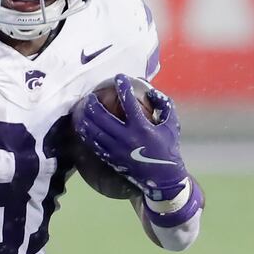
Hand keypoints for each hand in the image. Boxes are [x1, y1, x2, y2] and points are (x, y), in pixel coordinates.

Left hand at [71, 75, 187, 201]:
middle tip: (91, 96)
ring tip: (82, 107)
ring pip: (94, 130)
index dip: (123, 87)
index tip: (119, 77)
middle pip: (103, 117)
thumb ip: (164, 104)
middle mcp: (127, 138)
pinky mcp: (111, 157)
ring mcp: (116, 149)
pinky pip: (93, 143)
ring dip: (86, 117)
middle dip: (94, 104)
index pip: (129, 102)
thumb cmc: (168, 147)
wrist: (163, 177)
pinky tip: (81, 124)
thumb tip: (150, 91)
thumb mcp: (172, 124)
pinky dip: (86, 133)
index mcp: (143, 128)